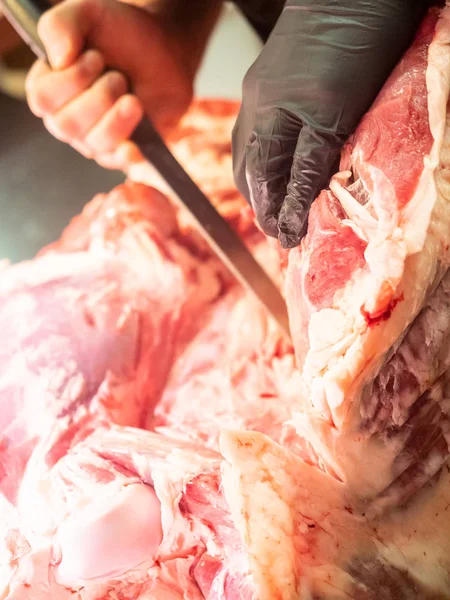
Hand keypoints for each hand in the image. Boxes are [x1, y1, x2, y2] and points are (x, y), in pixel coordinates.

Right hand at [26, 0, 216, 168]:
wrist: (165, 50)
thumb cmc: (122, 34)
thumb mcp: (87, 14)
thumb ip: (61, 25)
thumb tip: (58, 59)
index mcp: (49, 87)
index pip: (43, 98)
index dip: (72, 79)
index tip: (96, 57)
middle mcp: (66, 118)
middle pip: (66, 125)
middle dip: (98, 96)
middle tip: (118, 76)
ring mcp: (93, 139)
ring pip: (94, 143)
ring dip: (117, 116)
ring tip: (132, 96)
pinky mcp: (121, 151)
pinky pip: (117, 162)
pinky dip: (126, 155)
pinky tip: (135, 147)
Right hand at [232, 0, 426, 247]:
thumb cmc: (354, 47)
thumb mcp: (337, 115)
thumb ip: (310, 165)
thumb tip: (293, 212)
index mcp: (265, 121)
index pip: (262, 185)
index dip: (274, 216)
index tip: (287, 240)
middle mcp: (253, 110)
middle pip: (248, 174)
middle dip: (263, 205)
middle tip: (282, 229)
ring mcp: (257, 96)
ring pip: (249, 156)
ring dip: (263, 185)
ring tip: (280, 206)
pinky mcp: (267, 85)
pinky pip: (256, 135)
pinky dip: (267, 160)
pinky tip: (281, 166)